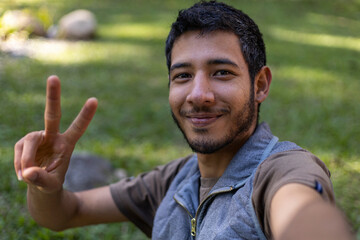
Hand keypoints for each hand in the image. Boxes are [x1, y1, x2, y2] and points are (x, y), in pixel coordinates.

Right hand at [14, 75, 97, 192]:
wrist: (40, 185)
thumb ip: (41, 180)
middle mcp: (53, 136)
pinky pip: (19, 151)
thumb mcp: (50, 185)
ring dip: (26, 160)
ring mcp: (38, 137)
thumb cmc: (51, 183)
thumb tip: (27, 172)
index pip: (78, 128)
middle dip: (53, 96)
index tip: (94, 100)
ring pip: (28, 142)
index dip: (85, 115)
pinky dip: (19, 164)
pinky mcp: (25, 142)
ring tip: (28, 176)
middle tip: (54, 77)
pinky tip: (24, 175)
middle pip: (52, 114)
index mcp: (68, 144)